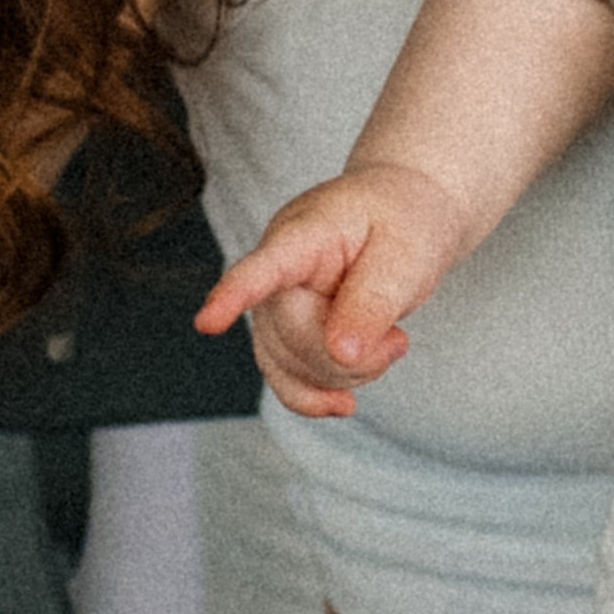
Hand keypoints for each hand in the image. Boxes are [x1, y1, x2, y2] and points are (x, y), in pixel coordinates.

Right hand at [196, 163, 468, 416]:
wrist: (401, 209)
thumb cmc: (403, 221)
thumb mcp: (406, 255)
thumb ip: (373, 301)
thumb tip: (340, 353)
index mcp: (305, 233)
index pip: (264, 266)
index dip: (234, 294)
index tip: (207, 322)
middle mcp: (276, 267)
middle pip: (290, 335)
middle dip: (349, 356)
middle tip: (397, 339)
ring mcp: (274, 302)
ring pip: (289, 365)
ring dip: (345, 373)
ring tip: (388, 342)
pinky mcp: (284, 330)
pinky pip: (285, 378)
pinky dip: (315, 396)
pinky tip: (342, 404)